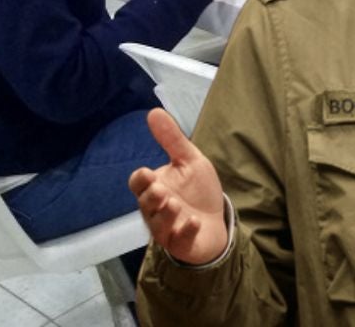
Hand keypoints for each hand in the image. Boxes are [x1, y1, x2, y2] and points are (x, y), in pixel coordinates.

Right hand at [129, 109, 228, 265]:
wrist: (216, 220)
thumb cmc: (197, 191)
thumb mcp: (189, 161)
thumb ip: (172, 139)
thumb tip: (153, 112)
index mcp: (155, 187)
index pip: (138, 184)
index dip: (141, 180)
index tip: (147, 174)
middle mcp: (156, 210)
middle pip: (145, 205)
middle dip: (151, 198)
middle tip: (162, 191)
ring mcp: (168, 229)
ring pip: (158, 225)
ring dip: (166, 215)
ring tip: (176, 204)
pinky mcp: (182, 244)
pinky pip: (179, 241)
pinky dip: (184, 232)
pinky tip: (192, 222)